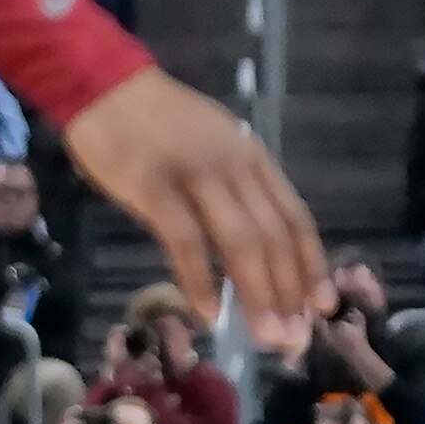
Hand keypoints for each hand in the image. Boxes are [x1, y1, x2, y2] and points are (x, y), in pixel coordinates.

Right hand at [60, 68, 324, 321]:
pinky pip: (184, 238)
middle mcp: (234, 166)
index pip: (294, 218)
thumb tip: (253, 252)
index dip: (312, 266)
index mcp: (252, 158)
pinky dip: (200, 278)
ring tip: (266, 337)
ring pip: (240, 241)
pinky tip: (208, 312)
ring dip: (258, 294)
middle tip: (295, 340)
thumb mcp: (212, 147)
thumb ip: (234, 189)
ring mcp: (194, 174)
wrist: (102, 83)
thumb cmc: (154, 121)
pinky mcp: (153, 184)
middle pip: (273, 237)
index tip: (322, 308)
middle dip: (289, 293)